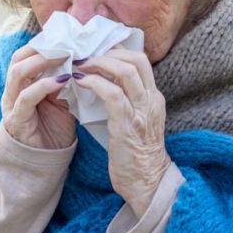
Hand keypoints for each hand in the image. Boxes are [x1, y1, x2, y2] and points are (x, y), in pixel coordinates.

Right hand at [1, 44, 76, 149]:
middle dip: (42, 48)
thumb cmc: (54, 130)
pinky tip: (62, 80)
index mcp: (22, 85)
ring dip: (42, 61)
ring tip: (64, 57)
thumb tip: (83, 60)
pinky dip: (44, 85)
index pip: (25, 54)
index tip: (66, 37)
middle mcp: (12, 92)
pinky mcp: (16, 120)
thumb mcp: (62, 100)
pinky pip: (27, 97)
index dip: (43, 44)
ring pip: (18, 73)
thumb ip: (66, 81)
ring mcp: (12, 105)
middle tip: (66, 44)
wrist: (45, 164)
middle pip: (18, 58)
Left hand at [72, 44, 171, 214]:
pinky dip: (94, 82)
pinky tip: (79, 82)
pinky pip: (112, 93)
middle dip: (108, 51)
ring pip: (125, 71)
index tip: (95, 49)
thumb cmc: (136, 156)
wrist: (147, 184)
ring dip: (98, 62)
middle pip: (136, 59)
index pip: (140, 60)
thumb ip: (125, 102)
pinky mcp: (127, 124)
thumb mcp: (135, 122)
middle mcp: (151, 100)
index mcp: (153, 98)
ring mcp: (141, 111)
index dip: (117, 49)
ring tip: (79, 64)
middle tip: (84, 52)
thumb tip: (100, 84)